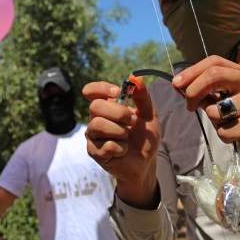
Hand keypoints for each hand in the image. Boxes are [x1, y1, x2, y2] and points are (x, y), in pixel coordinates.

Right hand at [83, 77, 159, 207]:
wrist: (146, 162)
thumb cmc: (144, 137)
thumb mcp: (149, 114)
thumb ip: (142, 96)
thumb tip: (135, 77)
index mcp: (106, 106)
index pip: (91, 90)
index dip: (100, 88)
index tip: (117, 93)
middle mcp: (96, 119)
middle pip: (95, 106)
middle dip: (118, 113)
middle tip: (132, 121)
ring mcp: (93, 136)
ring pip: (97, 125)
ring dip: (119, 131)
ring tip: (127, 137)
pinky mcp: (94, 152)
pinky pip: (105, 146)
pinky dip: (120, 148)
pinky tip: (124, 150)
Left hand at [172, 55, 239, 166]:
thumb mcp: (222, 102)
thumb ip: (203, 93)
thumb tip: (178, 85)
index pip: (214, 62)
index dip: (192, 71)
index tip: (176, 84)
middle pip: (214, 76)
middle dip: (194, 91)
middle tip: (189, 107)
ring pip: (215, 110)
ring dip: (214, 121)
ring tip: (228, 124)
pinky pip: (224, 131)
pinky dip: (224, 136)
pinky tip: (237, 136)